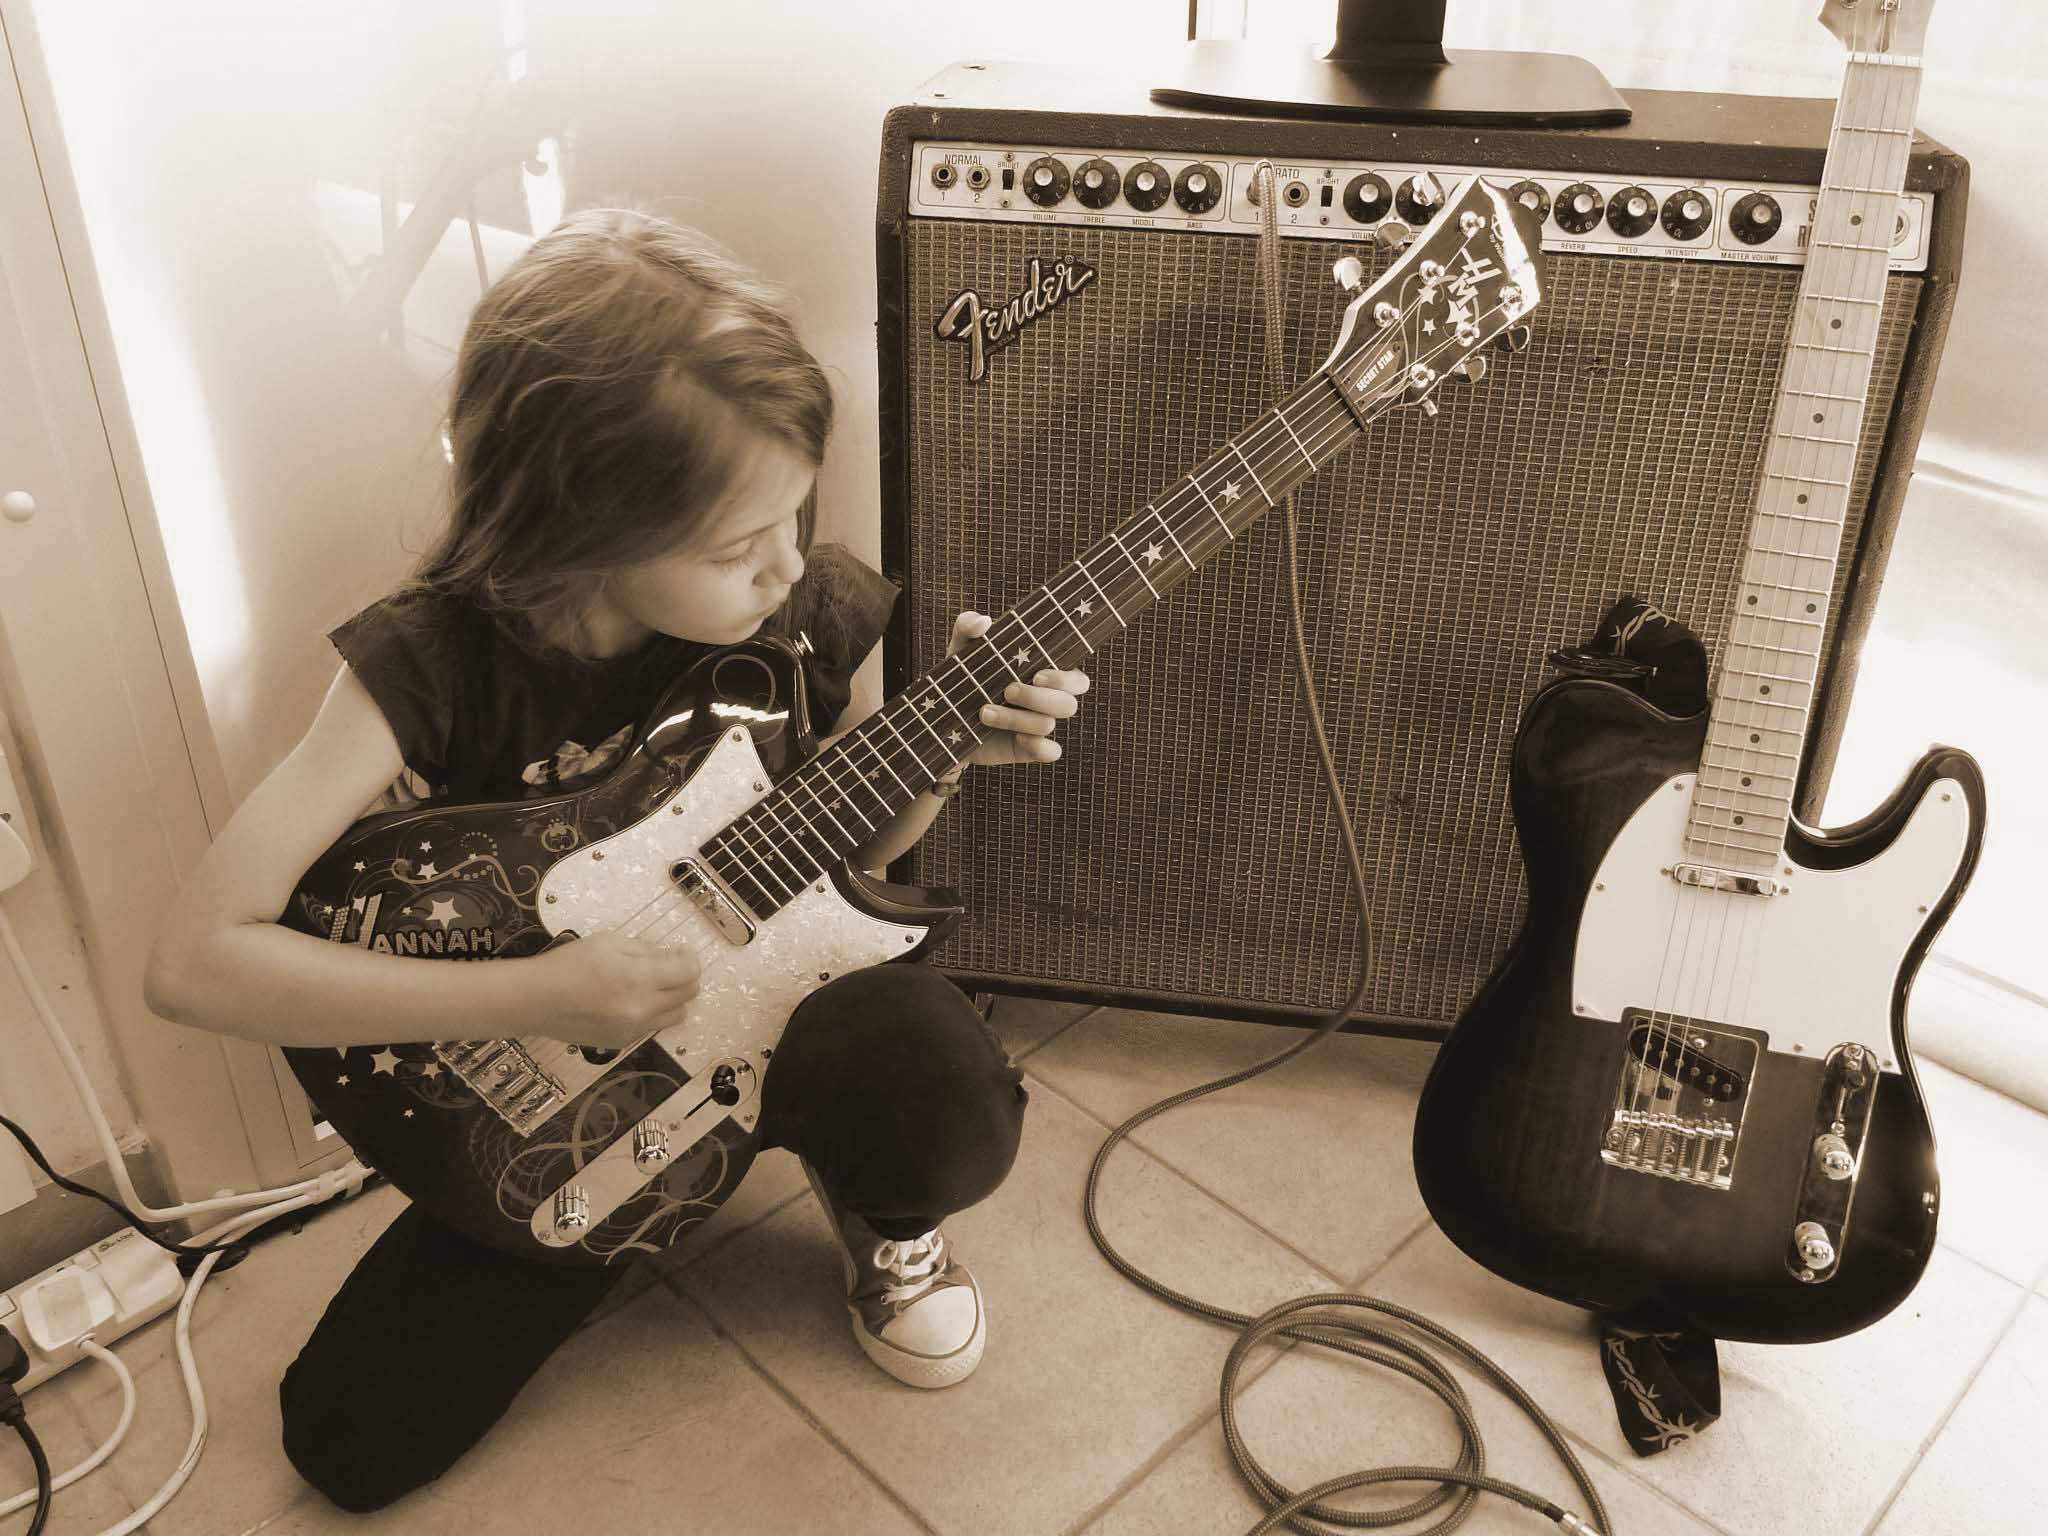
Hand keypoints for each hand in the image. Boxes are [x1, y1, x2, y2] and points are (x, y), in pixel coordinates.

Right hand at [532, 930, 700, 1051]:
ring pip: (677, 1015)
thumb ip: (645, 950)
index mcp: (639, 979)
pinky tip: (631, 1001)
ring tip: (652, 985)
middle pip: (689, 994)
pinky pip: (653, 1027)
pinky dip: (652, 1013)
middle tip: (669, 965)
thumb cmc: (568, 964)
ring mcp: (634, 1030)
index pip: (689, 972)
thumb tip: (670, 956)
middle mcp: (642, 1009)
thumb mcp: (609, 943)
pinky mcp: (623, 1043)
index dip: (689, 958)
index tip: (679, 951)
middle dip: (685, 976)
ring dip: (673, 998)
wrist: (535, 1001)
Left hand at [947, 611, 1089, 766]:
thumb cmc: (964, 674)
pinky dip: (1037, 746)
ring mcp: (1039, 726)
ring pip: (1048, 724)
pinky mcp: (1028, 749)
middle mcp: (1048, 701)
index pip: (1076, 678)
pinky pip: (1049, 752)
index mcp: (1045, 673)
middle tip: (1008, 690)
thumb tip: (984, 622)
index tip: (1036, 674)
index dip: (1065, 679)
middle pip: (1068, 704)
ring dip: (1016, 718)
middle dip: (1039, 698)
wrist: (943, 717)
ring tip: (984, 712)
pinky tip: (1015, 738)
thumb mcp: (961, 648)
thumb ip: (968, 626)